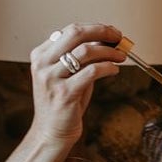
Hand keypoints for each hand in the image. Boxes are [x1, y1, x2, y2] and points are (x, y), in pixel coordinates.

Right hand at [27, 24, 125, 153]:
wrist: (51, 133)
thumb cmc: (63, 103)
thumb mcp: (69, 74)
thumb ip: (82, 57)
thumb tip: (106, 39)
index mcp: (40, 55)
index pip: (70, 30)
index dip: (94, 28)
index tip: (111, 33)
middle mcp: (43, 64)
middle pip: (75, 33)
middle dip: (102, 31)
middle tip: (118, 37)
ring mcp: (51, 78)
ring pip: (86, 51)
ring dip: (109, 51)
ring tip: (121, 56)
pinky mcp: (64, 93)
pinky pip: (92, 71)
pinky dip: (108, 67)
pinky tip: (114, 70)